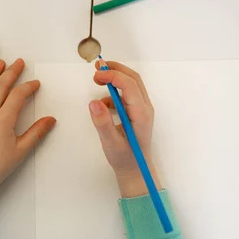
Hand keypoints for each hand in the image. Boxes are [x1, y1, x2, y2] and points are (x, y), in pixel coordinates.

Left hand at [0, 58, 56, 209]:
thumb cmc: (0, 165)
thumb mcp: (22, 149)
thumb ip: (37, 132)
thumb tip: (51, 119)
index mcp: (4, 119)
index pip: (18, 96)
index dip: (28, 87)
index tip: (36, 83)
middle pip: (1, 86)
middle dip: (12, 72)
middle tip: (19, 62)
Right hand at [89, 61, 161, 197]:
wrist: (136, 171)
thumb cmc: (125, 159)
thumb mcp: (111, 143)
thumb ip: (103, 123)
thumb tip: (94, 102)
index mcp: (141, 114)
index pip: (129, 85)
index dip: (112, 76)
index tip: (96, 75)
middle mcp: (144, 108)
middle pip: (133, 78)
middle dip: (115, 69)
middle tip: (97, 67)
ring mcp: (142, 109)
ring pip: (132, 84)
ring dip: (115, 77)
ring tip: (97, 79)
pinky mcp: (137, 112)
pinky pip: (127, 94)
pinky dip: (114, 91)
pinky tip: (102, 102)